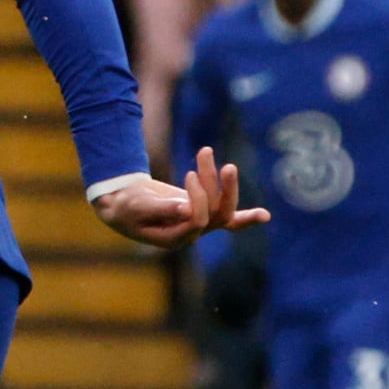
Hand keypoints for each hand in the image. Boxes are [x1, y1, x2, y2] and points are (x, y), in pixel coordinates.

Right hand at [90, 146, 267, 252]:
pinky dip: (246, 218)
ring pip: (221, 206)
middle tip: (227, 167)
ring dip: (221, 181)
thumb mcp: (138, 206)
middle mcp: (190, 234)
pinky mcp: (203, 213)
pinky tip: (265, 217)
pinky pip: (228, 219)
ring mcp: (199, 224)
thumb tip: (186, 209)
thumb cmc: (125, 206)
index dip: (199, 198)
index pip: (199, 219)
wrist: (123, 205)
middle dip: (225, 191)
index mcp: (174, 238)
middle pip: (218, 216)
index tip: (189, 174)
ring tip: (204, 150)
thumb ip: (161, 208)